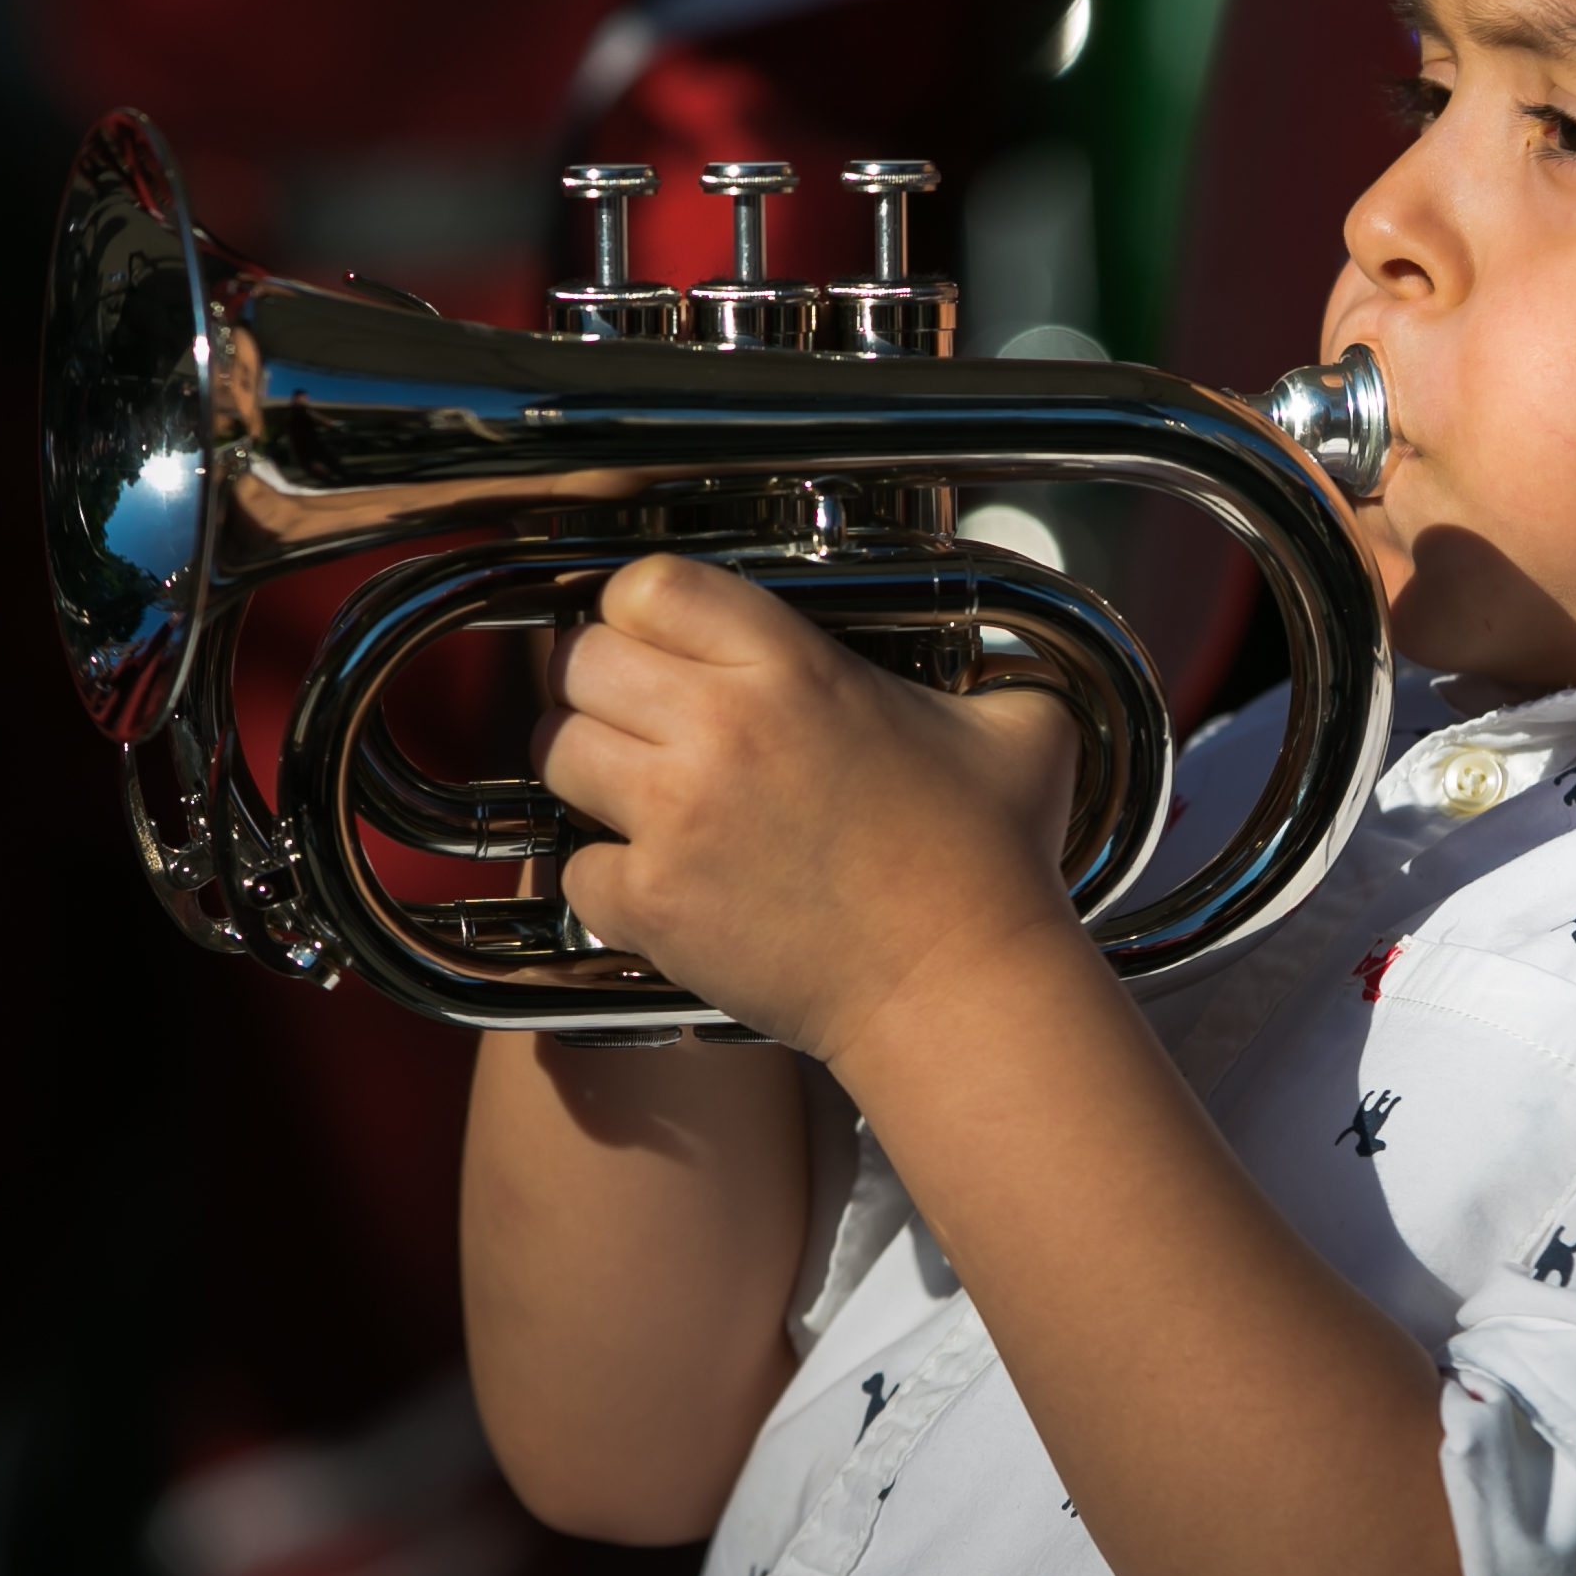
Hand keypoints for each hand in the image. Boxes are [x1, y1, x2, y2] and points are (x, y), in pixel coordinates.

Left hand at [537, 554, 1084, 1059]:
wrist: (958, 988)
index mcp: (791, 668)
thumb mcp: (1020, 728)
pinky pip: (573, 867)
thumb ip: (997, 668)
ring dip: (585, 767)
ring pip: (555, 752)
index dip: (641, 607)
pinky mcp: (653, 903)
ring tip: (631, 788)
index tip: (657, 636)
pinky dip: (603, 876)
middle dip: (598, 682)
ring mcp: (675, 818)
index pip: (650, 586)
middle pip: (581, 661)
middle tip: (633, 713)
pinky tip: (657, 880)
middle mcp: (719, 729)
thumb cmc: (990, 865)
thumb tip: (1005, 660)